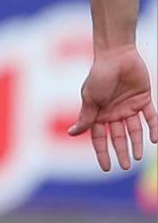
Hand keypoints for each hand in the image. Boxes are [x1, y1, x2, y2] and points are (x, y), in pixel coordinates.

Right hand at [68, 46, 157, 171]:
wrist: (116, 54)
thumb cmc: (99, 75)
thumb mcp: (90, 98)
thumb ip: (86, 117)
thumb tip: (73, 134)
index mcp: (98, 113)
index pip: (100, 138)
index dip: (103, 152)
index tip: (107, 168)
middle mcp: (114, 113)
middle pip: (118, 136)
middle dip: (121, 152)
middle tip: (125, 166)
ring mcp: (129, 107)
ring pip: (134, 130)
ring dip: (136, 144)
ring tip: (138, 158)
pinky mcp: (143, 99)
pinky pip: (150, 117)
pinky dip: (153, 128)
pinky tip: (154, 139)